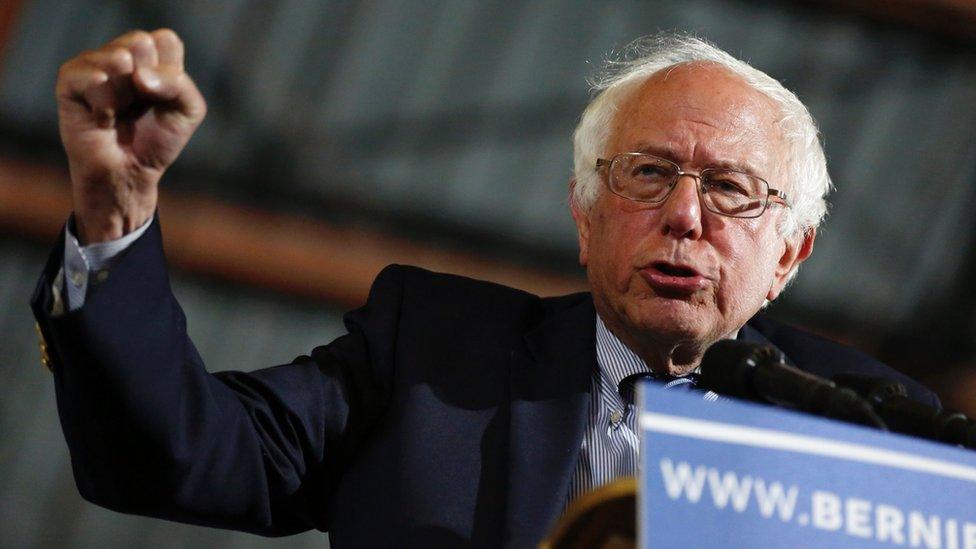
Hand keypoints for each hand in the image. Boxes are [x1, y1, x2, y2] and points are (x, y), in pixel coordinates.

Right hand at [56, 29, 205, 242]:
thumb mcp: (188, 111)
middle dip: (147, 83)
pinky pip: (92, 76)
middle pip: (140, 43)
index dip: (170, 74)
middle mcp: (120, 53)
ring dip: (125, 96)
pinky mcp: (69, 81)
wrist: (129, 173)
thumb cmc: (157, 140)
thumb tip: (138, 75)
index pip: (165, 41)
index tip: (162, 99)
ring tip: (119, 113)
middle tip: (138, 106)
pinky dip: (104, 104)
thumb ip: (180, 84)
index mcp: (151, 55)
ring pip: (118, 58)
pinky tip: (103, 119)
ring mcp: (93, 65)